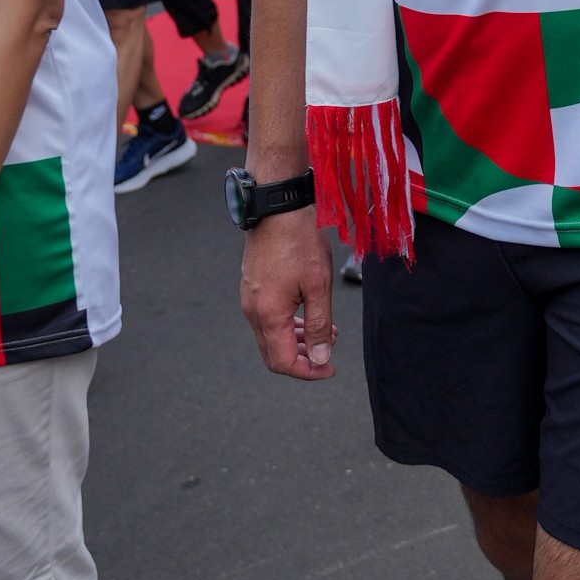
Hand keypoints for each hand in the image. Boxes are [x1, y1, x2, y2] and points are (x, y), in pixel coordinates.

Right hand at [240, 209, 334, 380]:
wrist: (277, 207)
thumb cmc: (299, 241)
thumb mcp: (318, 284)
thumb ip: (319, 325)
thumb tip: (319, 358)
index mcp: (268, 315)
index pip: (283, 362)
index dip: (308, 371)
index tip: (329, 367)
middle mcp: (253, 311)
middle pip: (274, 354)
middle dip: (303, 358)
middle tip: (328, 350)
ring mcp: (250, 299)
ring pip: (271, 336)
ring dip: (298, 341)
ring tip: (326, 331)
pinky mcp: (253, 288)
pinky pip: (268, 319)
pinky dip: (289, 325)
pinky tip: (309, 315)